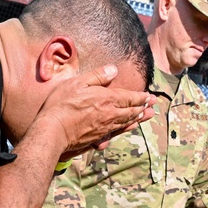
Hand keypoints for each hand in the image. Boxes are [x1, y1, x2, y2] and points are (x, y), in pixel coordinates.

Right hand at [37, 64, 155, 158]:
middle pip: (132, 110)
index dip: (141, 97)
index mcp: (107, 99)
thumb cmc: (62, 105)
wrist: (54, 131)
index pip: (129, 97)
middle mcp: (110, 114)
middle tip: (153, 106)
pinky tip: (129, 127)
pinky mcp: (99, 137)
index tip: (150, 96)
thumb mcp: (77, 83)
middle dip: (144, 107)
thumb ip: (97, 76)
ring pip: (127, 122)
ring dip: (139, 118)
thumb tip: (114, 70)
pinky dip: (127, 128)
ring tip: (146, 116)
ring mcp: (105, 127)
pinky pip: (118, 132)